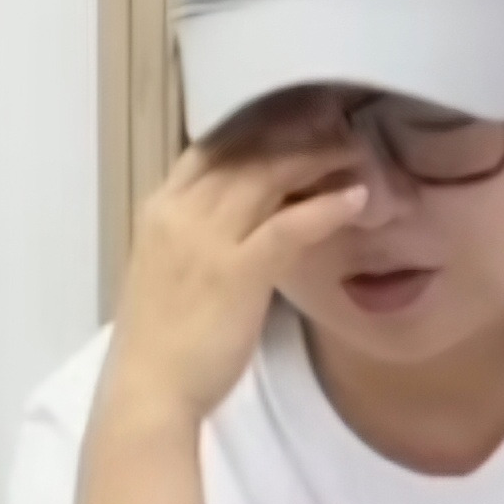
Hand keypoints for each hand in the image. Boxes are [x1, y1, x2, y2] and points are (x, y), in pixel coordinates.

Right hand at [102, 140, 366, 424]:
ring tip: (353, 150)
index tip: (292, 114)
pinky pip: (290, 224)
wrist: (147, 389)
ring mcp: (207, 239)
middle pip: (242, 149)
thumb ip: (199, 237)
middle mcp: (180, 213)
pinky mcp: (238, 271)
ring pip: (267, 175)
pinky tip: (356, 199)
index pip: (209, 146)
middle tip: (335, 117)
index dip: (253, 124)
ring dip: (316, 156)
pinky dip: (327, 207)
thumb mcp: (170, 270)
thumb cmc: (159, 341)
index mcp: (161, 210)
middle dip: (292, 128)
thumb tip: (242, 221)